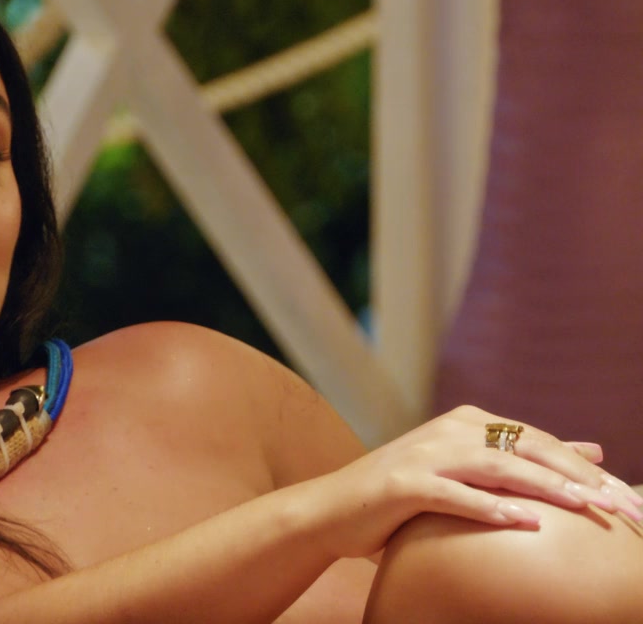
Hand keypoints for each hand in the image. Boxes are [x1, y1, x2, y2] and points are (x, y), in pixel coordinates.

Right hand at [313, 405, 642, 558]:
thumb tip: (592, 449)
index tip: (630, 500)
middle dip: (582, 478)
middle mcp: (449, 431)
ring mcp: (425, 455)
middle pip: (529, 448)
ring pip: (498, 466)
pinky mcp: (404, 484)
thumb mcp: (466, 472)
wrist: (331, 508)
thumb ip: (523, 460)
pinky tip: (527, 522)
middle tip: (624, 507)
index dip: (589, 470)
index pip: (541, 441)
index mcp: (467, 423)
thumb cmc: (402, 496)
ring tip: (587, 508)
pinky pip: (456, 494)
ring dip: (546, 487)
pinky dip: (492, 507)